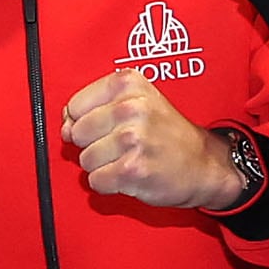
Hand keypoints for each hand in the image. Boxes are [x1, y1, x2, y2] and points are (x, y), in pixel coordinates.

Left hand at [59, 70, 250, 212]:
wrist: (204, 165)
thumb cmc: (167, 135)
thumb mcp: (137, 103)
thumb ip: (96, 107)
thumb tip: (65, 126)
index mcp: (129, 84)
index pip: (75, 106)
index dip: (84, 121)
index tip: (105, 127)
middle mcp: (131, 107)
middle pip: (78, 133)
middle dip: (94, 145)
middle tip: (122, 146)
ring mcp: (132, 138)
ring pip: (85, 159)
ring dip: (103, 166)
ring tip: (128, 159)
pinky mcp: (132, 169)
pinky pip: (96, 181)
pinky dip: (109, 184)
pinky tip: (130, 174)